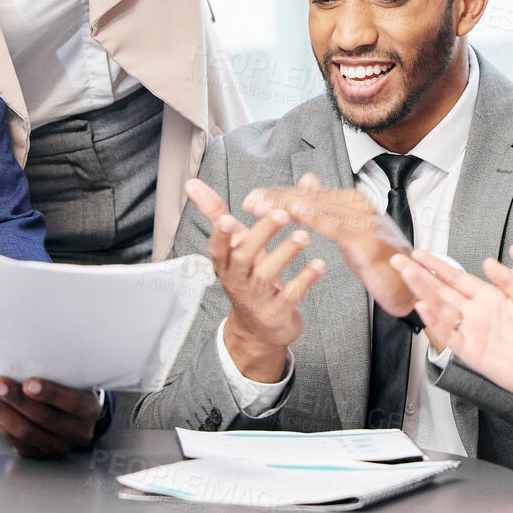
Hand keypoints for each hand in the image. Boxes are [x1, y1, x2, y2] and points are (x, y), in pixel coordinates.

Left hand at [0, 376, 101, 457]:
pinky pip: (14, 439)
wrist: (76, 413)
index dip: (51, 394)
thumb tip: (22, 357)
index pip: (73, 403)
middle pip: (43, 419)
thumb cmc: (72, 387)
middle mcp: (76, 433)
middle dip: (16, 400)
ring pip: (25, 432)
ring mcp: (56, 446)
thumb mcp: (74, 378)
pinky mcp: (37, 453)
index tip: (29, 382)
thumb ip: (58, 372)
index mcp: (89, 410)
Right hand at [186, 179, 324, 382]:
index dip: (220, 235)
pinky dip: (305, 278)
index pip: (217, 248)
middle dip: (262, 234)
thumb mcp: (232, 246)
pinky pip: (290, 294)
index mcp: (225, 263)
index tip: (228, 219)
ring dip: (286, 252)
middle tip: (282, 214)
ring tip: (304, 236)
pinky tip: (318, 264)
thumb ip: (216, 213)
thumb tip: (193, 184)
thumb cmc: (247, 276)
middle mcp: (237, 281)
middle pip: (243, 257)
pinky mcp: (276, 313)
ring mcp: (256, 299)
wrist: (261, 328)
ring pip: (267, 274)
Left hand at [245, 173, 415, 315]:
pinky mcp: (366, 240)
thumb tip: (306, 178)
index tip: (255, 197)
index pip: (309, 194)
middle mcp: (358, 206)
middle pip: (310, 198)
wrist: (408, 281)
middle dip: (277, 199)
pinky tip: (297, 213)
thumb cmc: (379, 257)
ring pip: (319, 209)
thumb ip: (326, 205)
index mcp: (351, 202)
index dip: (280, 195)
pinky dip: (315, 218)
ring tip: (263, 207)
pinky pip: (336, 227)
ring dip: (288, 206)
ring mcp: (363, 221)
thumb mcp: (348, 229)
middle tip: (251, 201)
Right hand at [390, 249, 512, 405]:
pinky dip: (436, 322)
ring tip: (407, 274)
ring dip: (423, 291)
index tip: (419, 253)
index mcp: (488, 299)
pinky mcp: (473, 352)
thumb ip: (508, 280)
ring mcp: (472, 332)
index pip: (455, 277)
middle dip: (419, 274)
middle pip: (441, 290)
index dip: (436, 265)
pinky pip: (450, 335)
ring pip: (441, 308)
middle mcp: (476, 314)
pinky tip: (424, 308)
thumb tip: (489, 262)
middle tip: (399, 261)